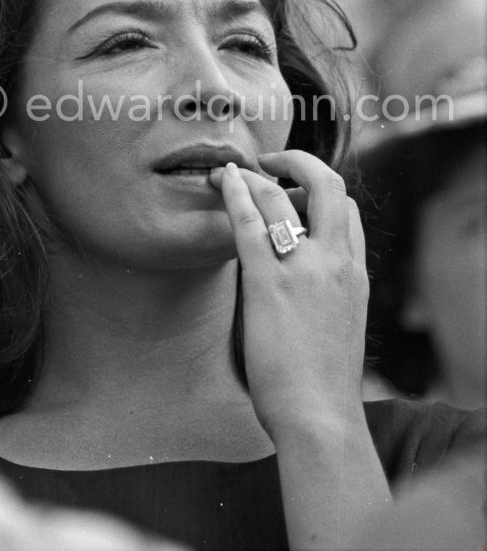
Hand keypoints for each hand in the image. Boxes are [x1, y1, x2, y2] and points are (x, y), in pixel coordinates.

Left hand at [209, 150, 368, 439]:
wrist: (321, 416)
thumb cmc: (325, 382)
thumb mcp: (342, 325)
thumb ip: (328, 293)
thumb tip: (301, 279)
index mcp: (356, 273)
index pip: (347, 210)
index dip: (320, 190)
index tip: (295, 188)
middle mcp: (337, 261)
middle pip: (328, 186)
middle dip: (300, 161)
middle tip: (271, 160)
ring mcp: (306, 269)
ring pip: (282, 198)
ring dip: (255, 177)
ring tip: (231, 173)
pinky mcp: (270, 284)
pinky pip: (250, 224)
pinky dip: (235, 194)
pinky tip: (222, 181)